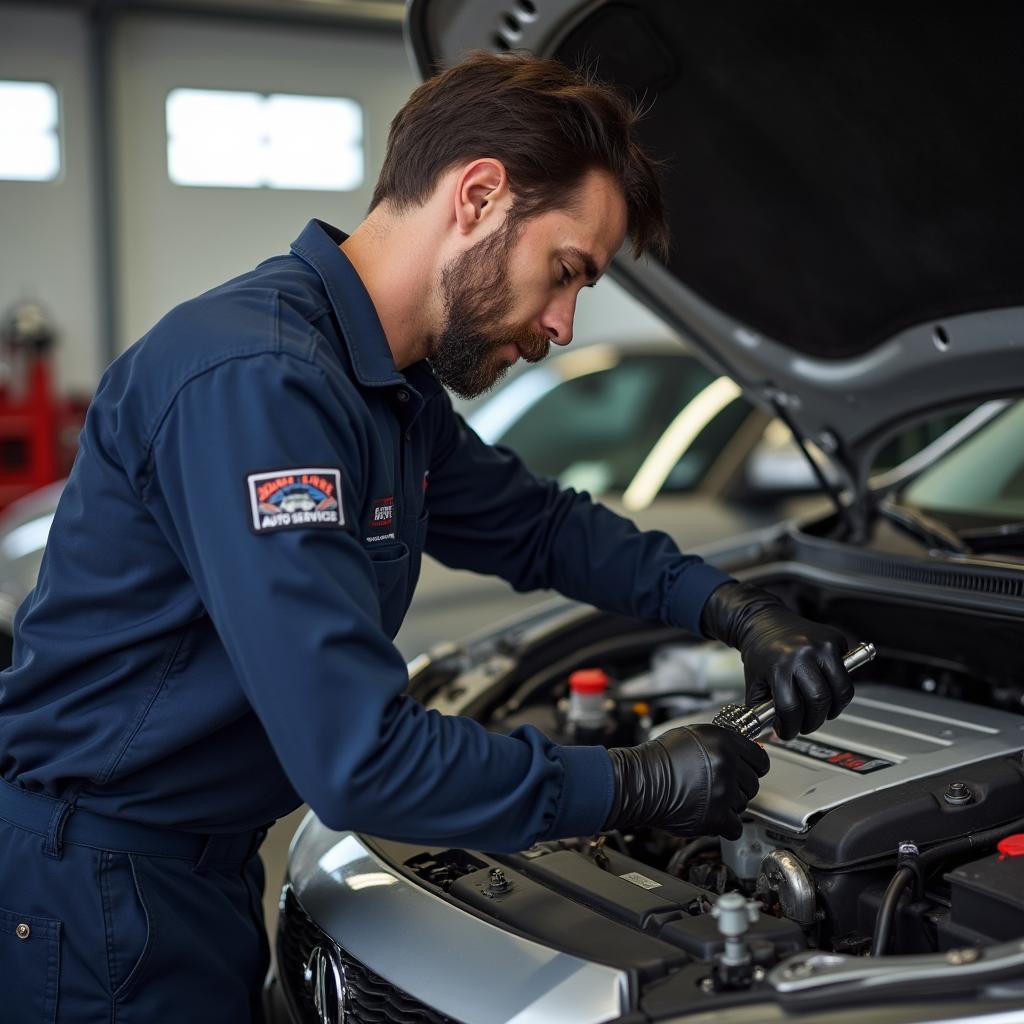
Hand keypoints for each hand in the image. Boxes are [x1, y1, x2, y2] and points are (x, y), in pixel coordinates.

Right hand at [604, 724, 769, 839]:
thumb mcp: (692, 736)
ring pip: (743, 804)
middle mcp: (726, 765)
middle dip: (738, 785)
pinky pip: (735, 827)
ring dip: (729, 804)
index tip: (749, 770)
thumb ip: (720, 742)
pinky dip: (724, 825)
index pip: (760, 759)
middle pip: (753, 783)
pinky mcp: (716, 816)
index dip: (753, 766)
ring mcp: (723, 791)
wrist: (640, 782)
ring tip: (707, 798)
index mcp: (722, 742)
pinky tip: (712, 815)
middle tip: (720, 785)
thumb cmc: (658, 759)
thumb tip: (739, 751)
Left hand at [701, 581, 853, 739]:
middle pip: (819, 701)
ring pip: (840, 690)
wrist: (762, 620)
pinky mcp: (833, 640)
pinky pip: (846, 673)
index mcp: (778, 666)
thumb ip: (762, 709)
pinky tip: (827, 691)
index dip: (790, 727)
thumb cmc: (759, 651)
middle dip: (814, 721)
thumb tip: (775, 732)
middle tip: (806, 725)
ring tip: (821, 712)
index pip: (791, 708)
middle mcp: (802, 655)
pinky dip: (839, 688)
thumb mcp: (754, 682)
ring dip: (833, 709)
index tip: (788, 731)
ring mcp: (821, 646)